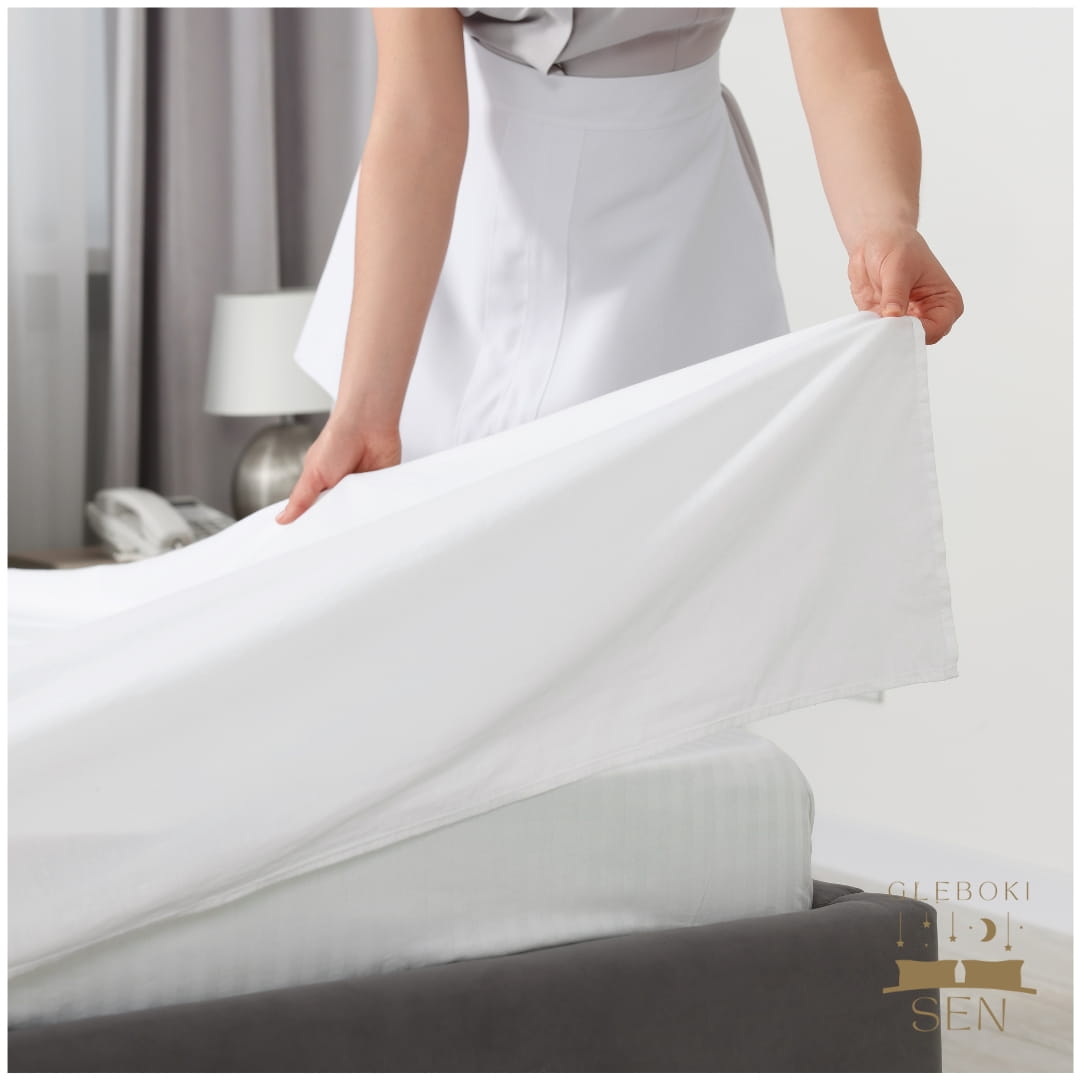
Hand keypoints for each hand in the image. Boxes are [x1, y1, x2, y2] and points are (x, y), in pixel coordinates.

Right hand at [275, 415, 401, 524]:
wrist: (368, 424)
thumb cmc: (338, 439)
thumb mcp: (313, 474)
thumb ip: (300, 499)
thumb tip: (282, 518)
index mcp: (323, 488)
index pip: (319, 515)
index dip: (317, 528)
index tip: (314, 542)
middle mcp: (343, 490)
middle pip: (342, 519)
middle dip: (340, 526)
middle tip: (338, 536)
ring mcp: (363, 490)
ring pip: (361, 514)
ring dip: (360, 517)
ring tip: (356, 522)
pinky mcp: (382, 488)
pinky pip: (381, 505)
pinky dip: (379, 509)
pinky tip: (375, 512)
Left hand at [847, 224, 963, 344]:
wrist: (876, 241)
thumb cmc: (897, 247)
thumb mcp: (897, 267)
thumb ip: (895, 294)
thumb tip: (892, 317)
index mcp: (945, 301)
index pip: (937, 328)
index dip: (917, 331)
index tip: (897, 324)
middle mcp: (928, 315)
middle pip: (917, 340)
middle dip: (900, 336)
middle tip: (883, 327)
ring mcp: (906, 320)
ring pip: (897, 341)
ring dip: (884, 336)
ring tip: (873, 324)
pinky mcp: (885, 322)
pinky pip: (879, 336)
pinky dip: (871, 334)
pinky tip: (865, 325)